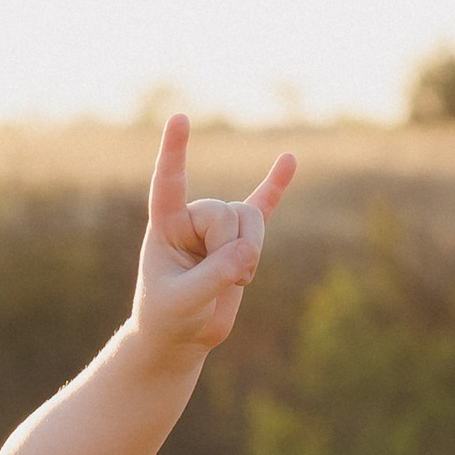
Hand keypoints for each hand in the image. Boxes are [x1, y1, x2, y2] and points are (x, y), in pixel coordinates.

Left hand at [127, 115, 295, 362]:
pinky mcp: (240, 240)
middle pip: (227, 213)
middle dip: (231, 250)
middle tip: (221, 281)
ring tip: (238, 278)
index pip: (168, 183)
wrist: (181, 336)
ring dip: (252, 252)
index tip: (180, 118)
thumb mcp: (185, 301)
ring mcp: (218, 226)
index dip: (174, 153)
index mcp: (165, 225)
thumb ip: (214, 275)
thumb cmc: (169, 317)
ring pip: (251, 217)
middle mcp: (192, 218)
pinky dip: (276, 185)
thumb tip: (248, 250)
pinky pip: (263, 206)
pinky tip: (289, 160)